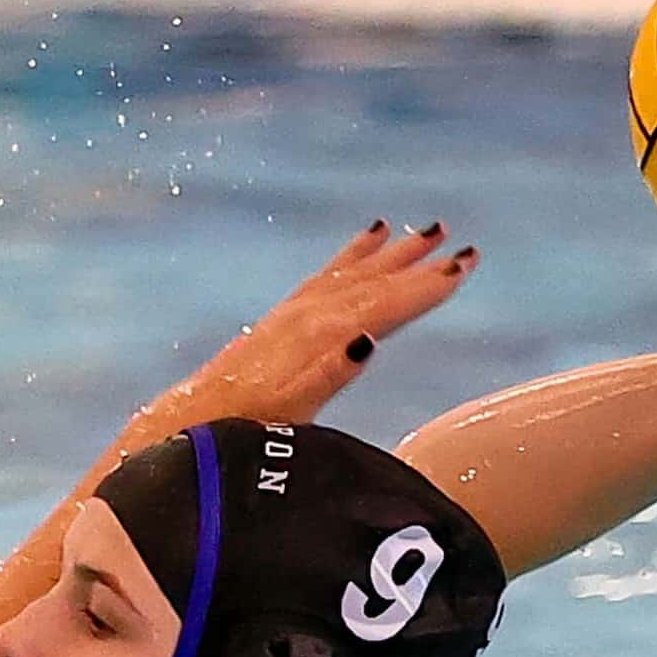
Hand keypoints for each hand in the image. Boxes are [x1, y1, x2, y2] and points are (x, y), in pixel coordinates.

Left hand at [194, 220, 479, 421]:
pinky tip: (370, 239)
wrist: (193, 418)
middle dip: (419, 266)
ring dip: (392, 254)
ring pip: (354, 274)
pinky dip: (354, 254)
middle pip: (374, 284)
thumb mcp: (288, 410)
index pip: (382, 306)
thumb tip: (366, 341)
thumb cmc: (243, 424)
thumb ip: (327, 375)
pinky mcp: (283, 316)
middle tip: (463, 247)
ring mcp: (295, 312)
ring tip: (425, 232)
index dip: (424, 288)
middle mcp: (309, 315)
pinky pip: (329, 275)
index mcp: (319, 338)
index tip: (462, 268)